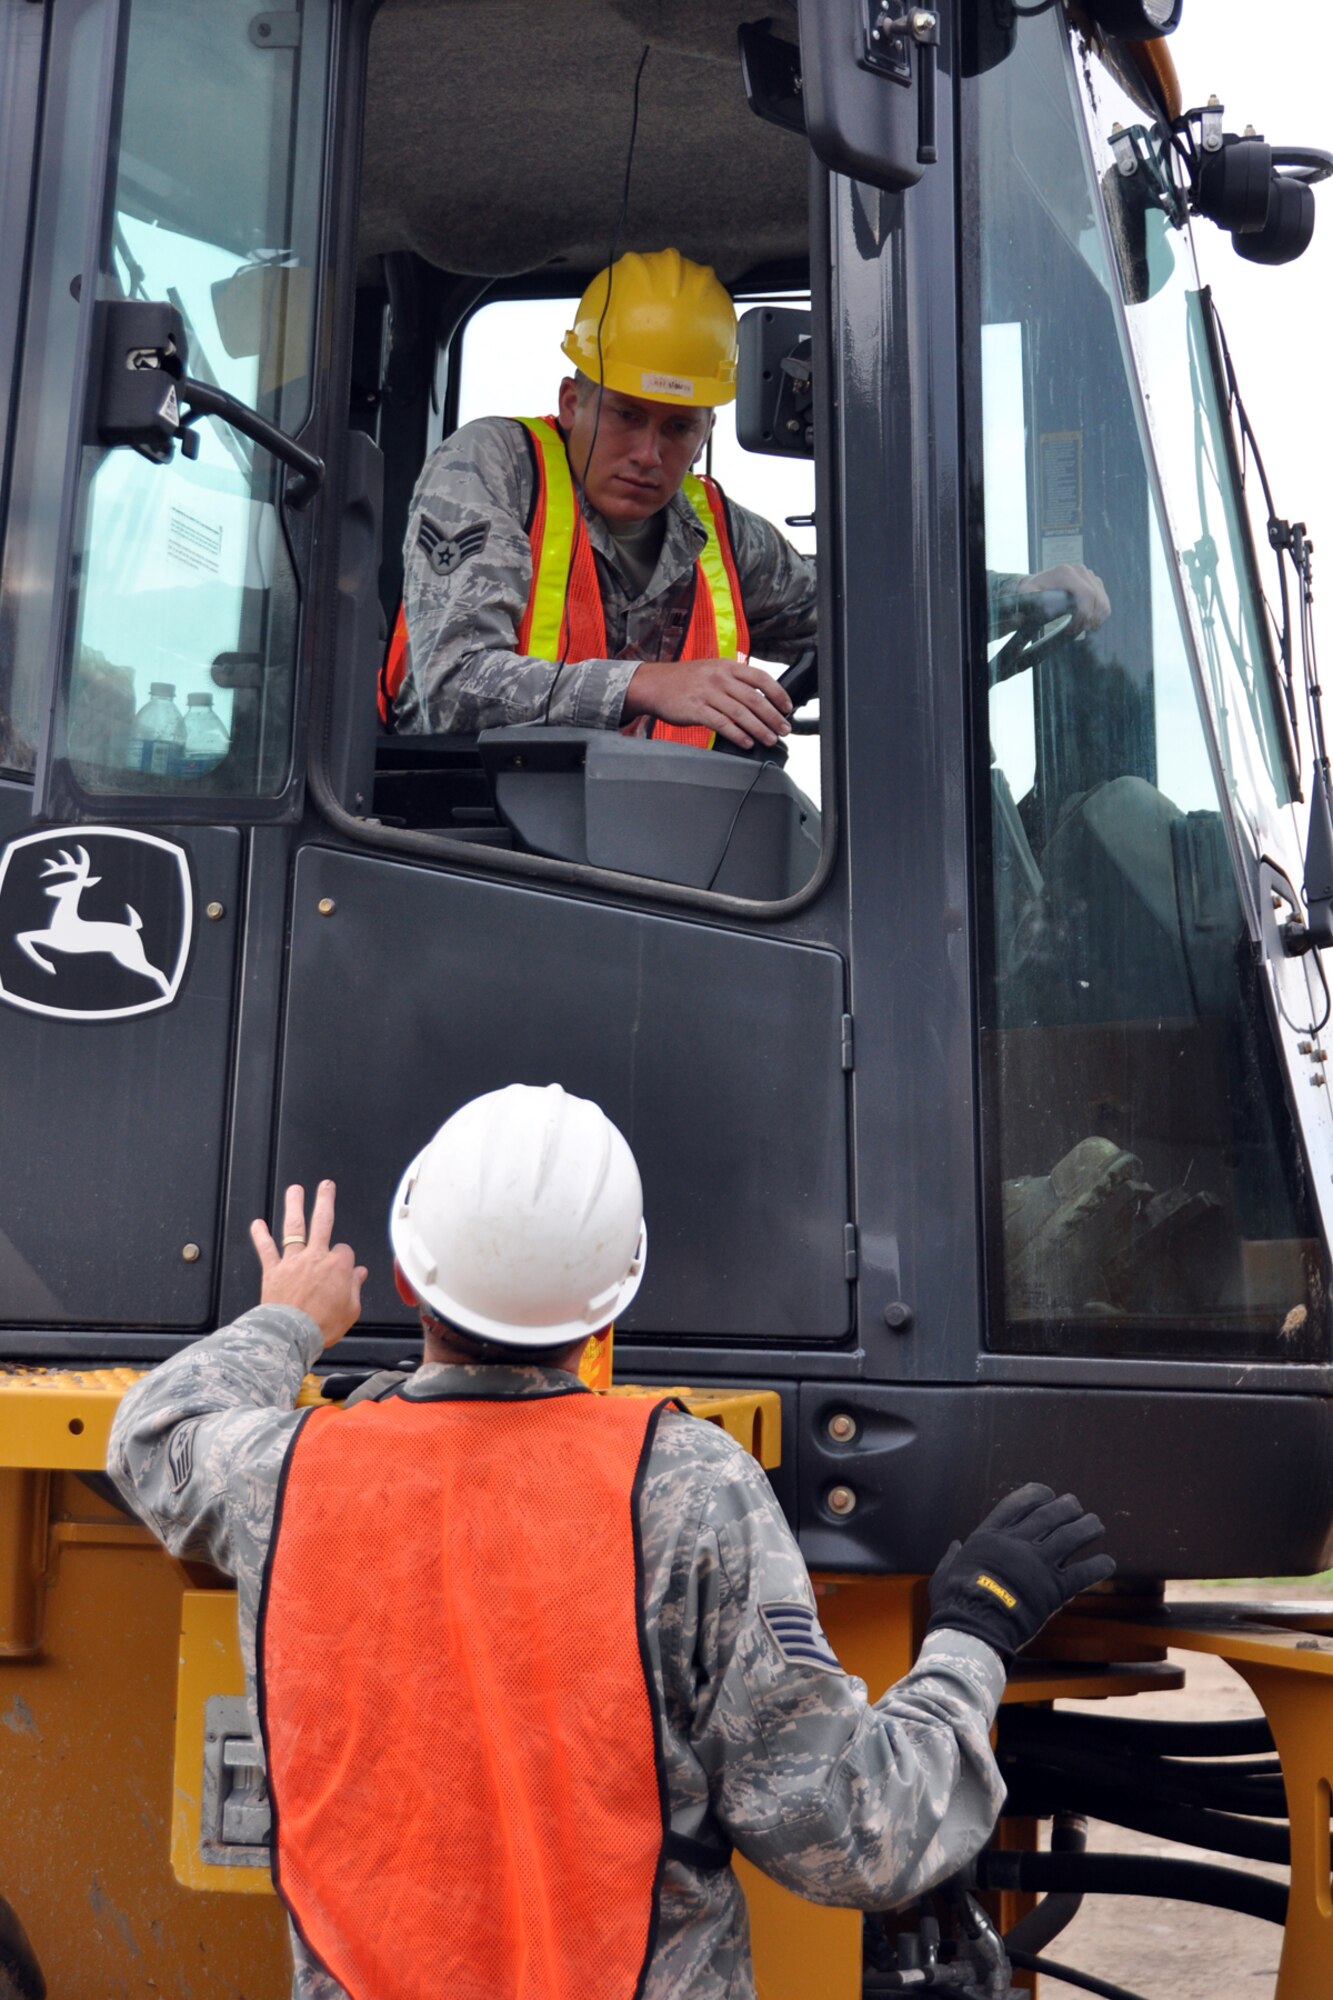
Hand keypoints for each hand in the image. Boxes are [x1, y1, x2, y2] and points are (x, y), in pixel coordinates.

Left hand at [250, 1180, 367, 1349]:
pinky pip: (266, 1249)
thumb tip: (359, 1274)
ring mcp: (293, 1262)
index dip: (345, 1259)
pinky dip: (260, 1236)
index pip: (345, 1252)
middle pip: (322, 1222)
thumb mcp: (351, 1309)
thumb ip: (355, 1287)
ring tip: (295, 1190)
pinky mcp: (273, 1271)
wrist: (292, 1335)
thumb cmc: (322, 1325)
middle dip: (325, 1201)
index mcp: (338, 1266)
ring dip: (294, 1206)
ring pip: (294, 1228)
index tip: (344, 1269)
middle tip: (326, 1186)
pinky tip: (257, 1224)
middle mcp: (315, 1257)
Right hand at [623, 657, 793, 750]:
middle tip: (784, 729)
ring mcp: (707, 693)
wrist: (653, 684)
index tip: (788, 707)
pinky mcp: (696, 709)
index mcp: (727, 666)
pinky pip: (722, 724)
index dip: (778, 693)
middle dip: (773, 716)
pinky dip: (737, 735)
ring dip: (759, 729)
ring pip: (741, 713)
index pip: (760, 677)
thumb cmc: (685, 681)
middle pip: (754, 698)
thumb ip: (734, 681)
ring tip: (770, 739)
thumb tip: (760, 699)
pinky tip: (746, 743)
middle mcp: (719, 677)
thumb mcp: (712, 671)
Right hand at [924, 1483, 1114, 1666]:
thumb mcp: (945, 1573)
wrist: (973, 1629)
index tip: (1048, 1493)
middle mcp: (1017, 1543)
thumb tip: (954, 1546)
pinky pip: (1084, 1573)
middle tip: (1076, 1506)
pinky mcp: (1055, 1589)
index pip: (1017, 1503)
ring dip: (1088, 1527)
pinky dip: (1099, 1566)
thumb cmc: (954, 1603)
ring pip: (1071, 1536)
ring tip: (1096, 1525)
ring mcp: (1038, 1564)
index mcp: (990, 1536)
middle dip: (1067, 1506)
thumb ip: (952, 1557)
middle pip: (1050, 1514)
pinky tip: (1108, 1563)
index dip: (1036, 1494)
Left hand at [1017, 564, 1110, 634]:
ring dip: (1096, 618)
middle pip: (1097, 598)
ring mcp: (1088, 574)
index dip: (1084, 615)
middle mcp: (1079, 570)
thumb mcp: (1026, 595)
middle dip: (1091, 619)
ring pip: (1103, 600)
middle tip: (1079, 631)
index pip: (1086, 595)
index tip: (1073, 629)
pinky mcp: (1093, 581)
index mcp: (1065, 573)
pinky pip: (1104, 600)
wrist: (1036, 585)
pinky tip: (1087, 622)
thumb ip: (1034, 600)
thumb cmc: (1030, 593)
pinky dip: (1099, 614)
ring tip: (1082, 628)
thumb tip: (1046, 607)